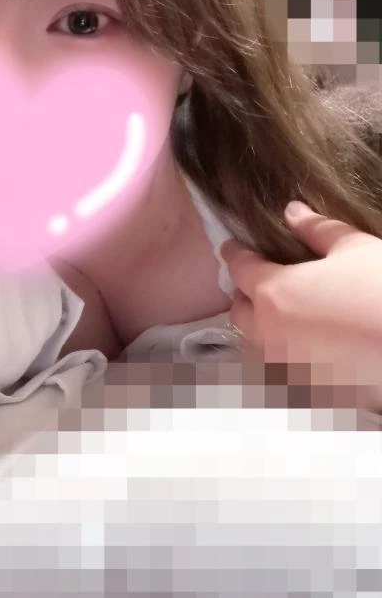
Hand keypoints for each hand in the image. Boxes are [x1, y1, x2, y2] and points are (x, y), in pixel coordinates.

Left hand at [221, 202, 381, 404]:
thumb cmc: (380, 291)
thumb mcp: (353, 249)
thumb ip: (317, 230)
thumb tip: (293, 211)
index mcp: (273, 293)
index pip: (240, 270)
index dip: (234, 254)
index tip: (231, 247)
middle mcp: (269, 332)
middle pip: (239, 311)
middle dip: (244, 294)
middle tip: (257, 280)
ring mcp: (285, 364)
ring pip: (257, 342)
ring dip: (261, 324)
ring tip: (279, 311)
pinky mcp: (306, 386)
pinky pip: (283, 365)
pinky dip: (285, 350)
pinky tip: (304, 340)